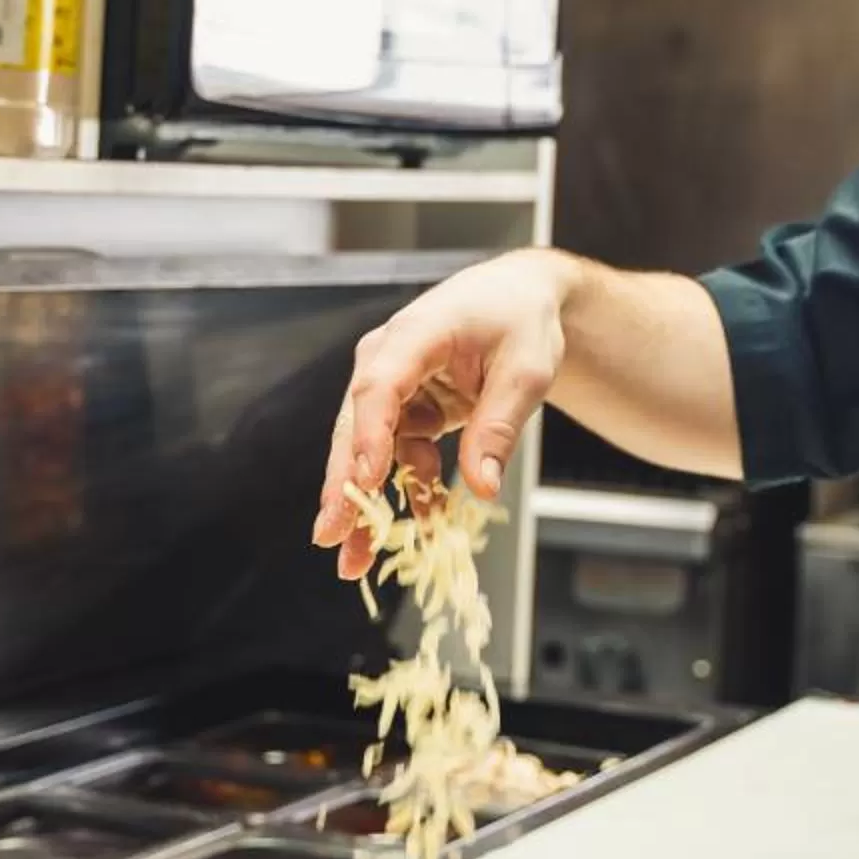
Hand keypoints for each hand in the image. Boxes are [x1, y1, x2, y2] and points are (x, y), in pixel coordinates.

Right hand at [312, 252, 569, 578]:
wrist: (521, 299)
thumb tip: (481, 487)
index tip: (364, 483)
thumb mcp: (527, 371)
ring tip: (357, 559)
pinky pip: (398, 455)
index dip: (369, 435)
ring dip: (365, 503)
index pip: (380, 386)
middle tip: (331, 536)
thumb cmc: (521, 320)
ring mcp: (392, 384)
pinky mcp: (403, 407)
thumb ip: (499, 426)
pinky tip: (420, 525)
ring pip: (368, 450)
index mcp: (417, 333)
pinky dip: (408, 489)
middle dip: (343, 485)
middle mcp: (388, 357)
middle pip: (356, 423)